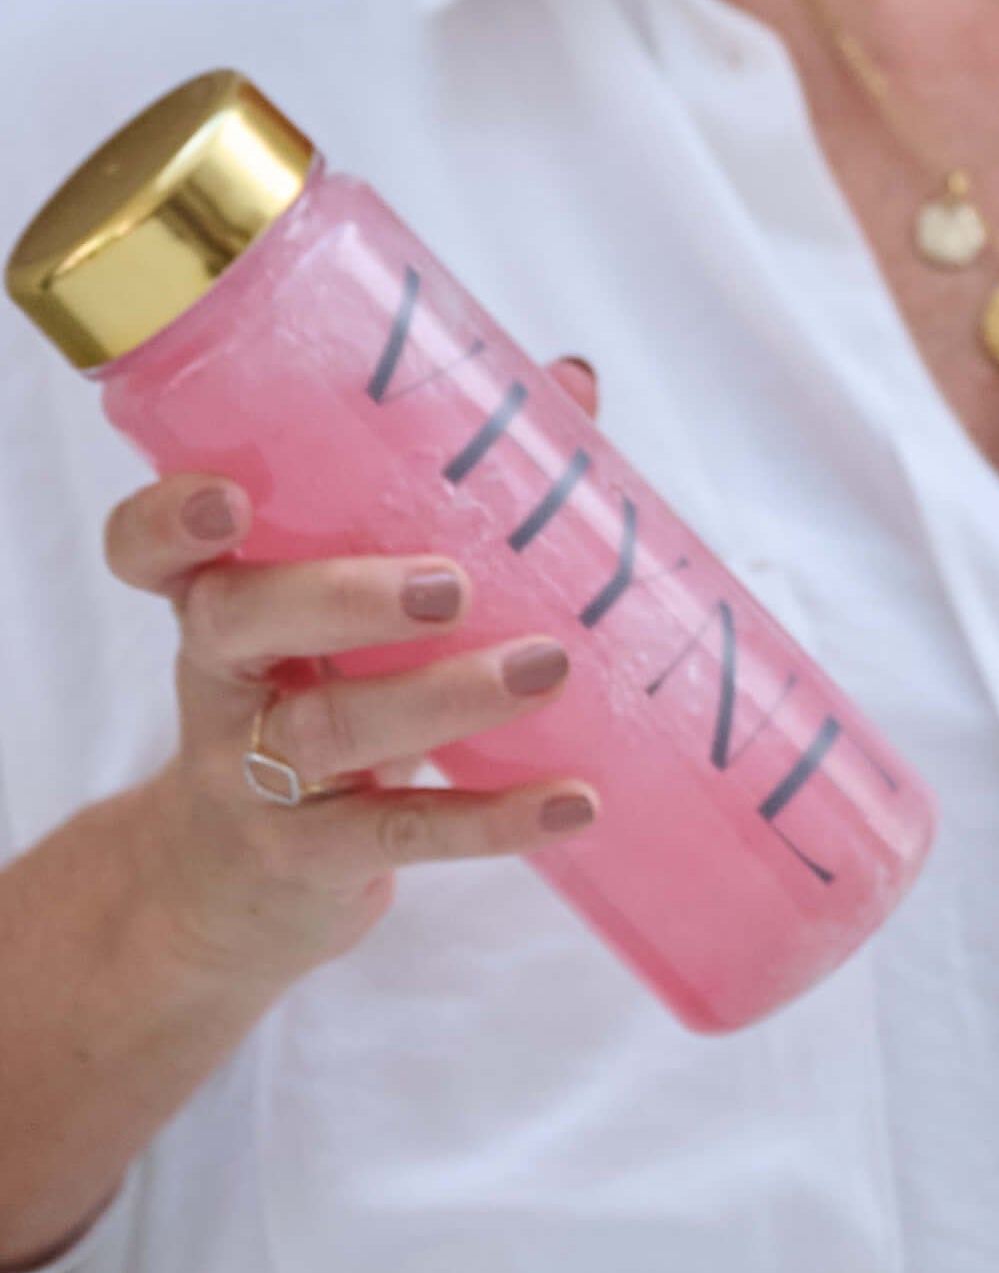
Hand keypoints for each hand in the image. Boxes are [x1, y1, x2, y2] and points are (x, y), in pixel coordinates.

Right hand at [110, 357, 603, 987]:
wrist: (239, 886)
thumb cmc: (322, 701)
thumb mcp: (352, 617)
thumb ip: (447, 501)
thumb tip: (574, 385)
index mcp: (222, 599)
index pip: (150, 550)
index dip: (169, 521)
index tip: (228, 497)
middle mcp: (222, 681)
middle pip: (242, 622)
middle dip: (344, 598)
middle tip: (451, 583)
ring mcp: (257, 775)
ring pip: (330, 730)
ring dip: (445, 699)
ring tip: (547, 668)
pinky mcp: (312, 857)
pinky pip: (400, 831)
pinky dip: (493, 821)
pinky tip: (574, 803)